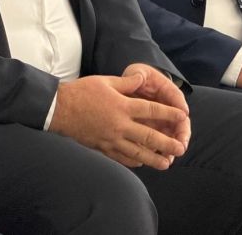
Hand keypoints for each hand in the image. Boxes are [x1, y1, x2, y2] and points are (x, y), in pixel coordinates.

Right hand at [49, 64, 189, 169]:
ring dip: (154, 158)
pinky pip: (120, 157)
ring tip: (167, 163)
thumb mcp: (106, 81)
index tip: (182, 117)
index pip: (151, 111)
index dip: (169, 114)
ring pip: (136, 152)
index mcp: (122, 106)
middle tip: (181, 148)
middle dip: (167, 143)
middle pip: (148, 137)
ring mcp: (111, 139)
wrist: (58, 109)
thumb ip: (127, 82)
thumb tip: (143, 78)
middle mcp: (119, 125)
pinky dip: (133, 161)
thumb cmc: (82, 92)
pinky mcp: (102, 147)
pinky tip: (141, 163)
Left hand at [123, 63, 190, 153]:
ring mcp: (164, 121)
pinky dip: (160, 153)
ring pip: (172, 137)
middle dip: (181, 135)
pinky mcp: (156, 131)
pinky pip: (160, 143)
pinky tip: (158, 162)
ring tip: (169, 160)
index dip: (180, 108)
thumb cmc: (136, 78)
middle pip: (180, 123)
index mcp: (167, 91)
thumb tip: (139, 78)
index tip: (183, 117)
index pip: (177, 99)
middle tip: (180, 146)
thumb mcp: (138, 72)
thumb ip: (138, 75)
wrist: (131, 87)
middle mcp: (169, 108)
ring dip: (172, 148)